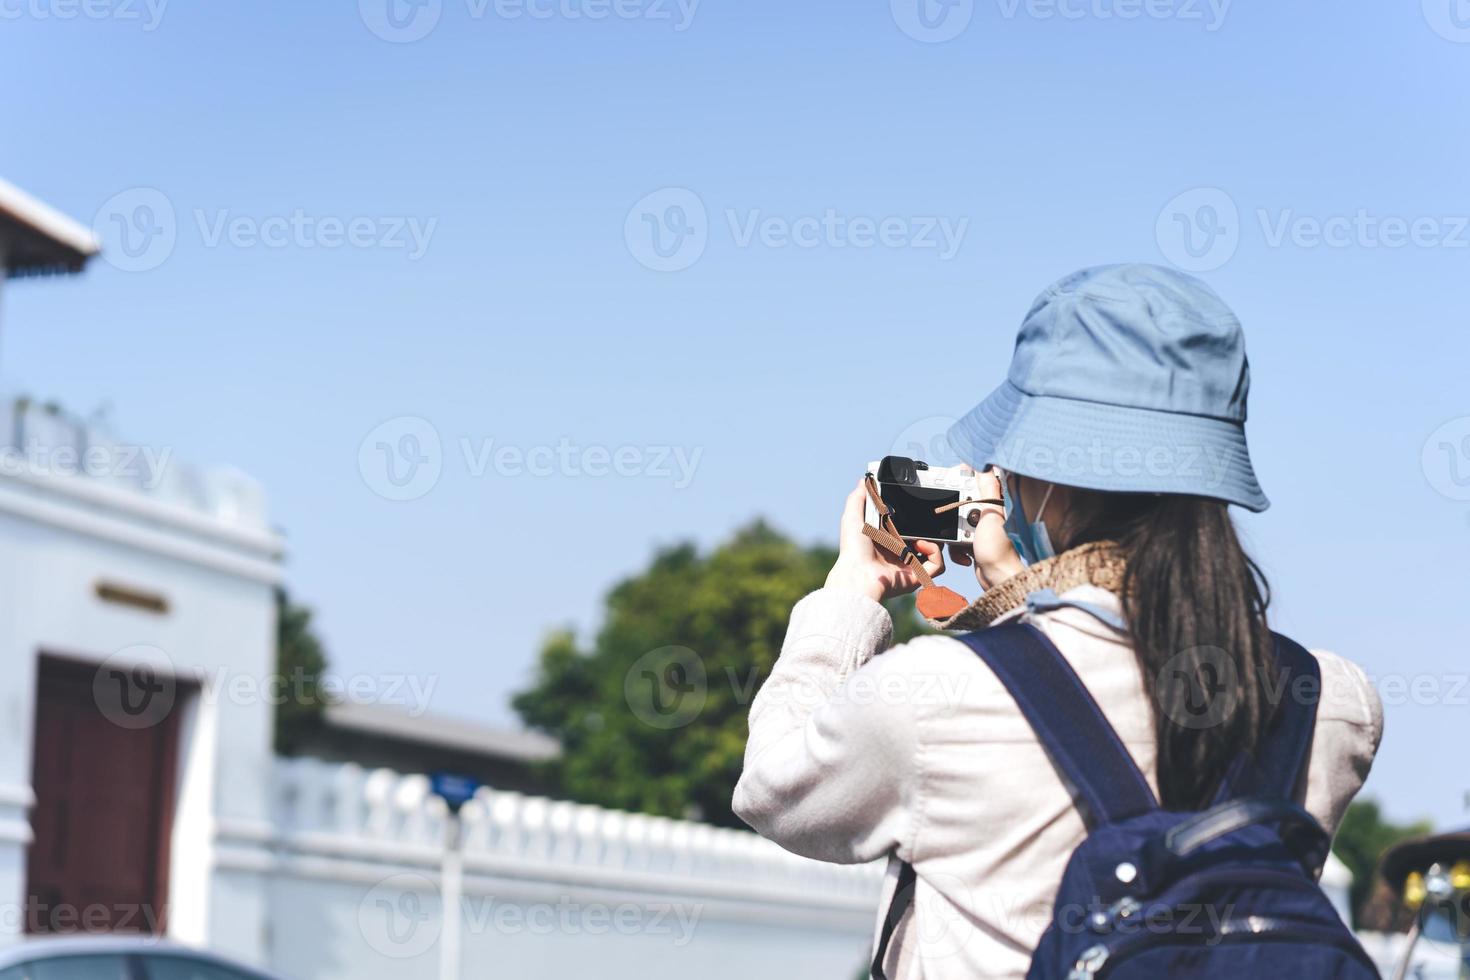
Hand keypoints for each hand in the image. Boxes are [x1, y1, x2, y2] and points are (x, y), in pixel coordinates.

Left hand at [824, 479, 945, 602]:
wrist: (858, 573)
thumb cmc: (853, 549)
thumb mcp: (853, 517)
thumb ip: (859, 497)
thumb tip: (865, 479)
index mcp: (887, 539)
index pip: (909, 526)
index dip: (916, 518)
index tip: (919, 508)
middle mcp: (900, 552)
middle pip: (926, 538)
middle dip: (931, 529)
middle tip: (928, 521)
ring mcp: (910, 565)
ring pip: (935, 551)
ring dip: (934, 540)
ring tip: (919, 537)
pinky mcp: (918, 576)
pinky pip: (938, 565)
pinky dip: (935, 552)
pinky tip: (921, 546)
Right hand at [946, 468, 1022, 589]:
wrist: (997, 579)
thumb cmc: (999, 550)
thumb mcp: (991, 514)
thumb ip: (987, 488)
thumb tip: (987, 464)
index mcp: (994, 502)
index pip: (976, 480)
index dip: (961, 477)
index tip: (948, 477)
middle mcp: (988, 514)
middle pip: (960, 502)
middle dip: (954, 513)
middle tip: (959, 521)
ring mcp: (980, 530)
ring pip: (955, 523)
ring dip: (954, 535)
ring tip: (965, 543)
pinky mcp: (973, 544)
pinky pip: (955, 540)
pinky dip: (956, 549)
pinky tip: (965, 555)